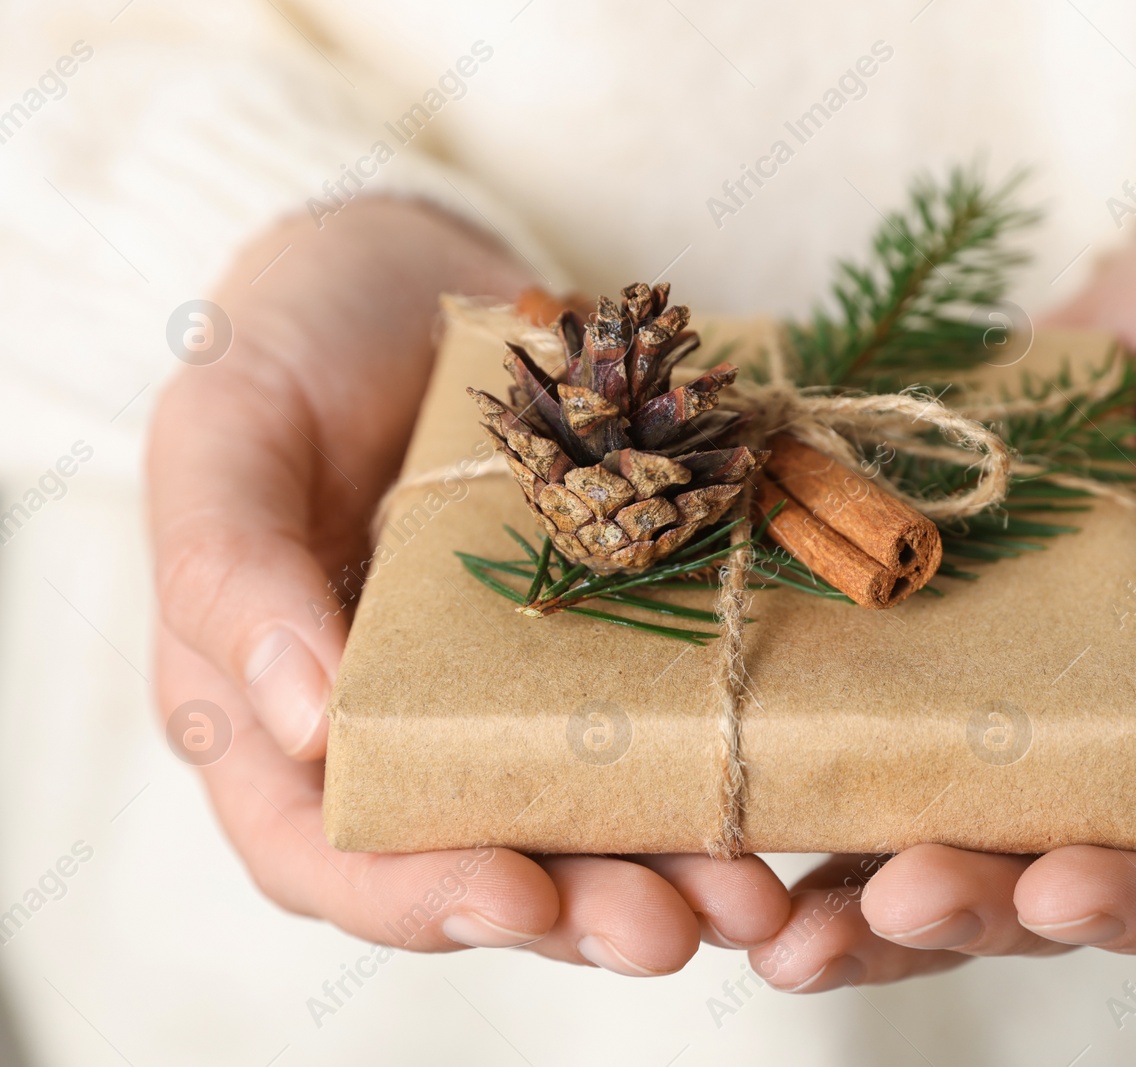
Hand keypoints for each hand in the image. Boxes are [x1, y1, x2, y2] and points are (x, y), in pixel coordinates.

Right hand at [148, 199, 789, 969]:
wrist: (399, 269)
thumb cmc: (285, 346)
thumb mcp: (225, 433)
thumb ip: (228, 571)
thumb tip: (300, 723)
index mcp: (274, 712)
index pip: (327, 849)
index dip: (416, 895)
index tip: (517, 896)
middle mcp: (395, 728)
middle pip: (476, 860)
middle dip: (579, 907)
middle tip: (675, 927)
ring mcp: (500, 690)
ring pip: (577, 818)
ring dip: (666, 867)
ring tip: (753, 892)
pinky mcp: (592, 641)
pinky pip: (649, 721)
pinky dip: (709, 764)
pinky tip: (782, 782)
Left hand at [748, 211, 1135, 988]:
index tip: (1061, 893)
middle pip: (1093, 880)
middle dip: (990, 910)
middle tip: (895, 904)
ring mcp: (1074, 718)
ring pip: (988, 849)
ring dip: (889, 904)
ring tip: (794, 937)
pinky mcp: (981, 678)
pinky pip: (915, 765)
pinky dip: (848, 813)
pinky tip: (766, 845)